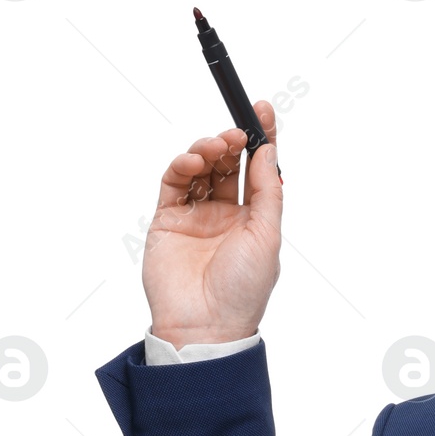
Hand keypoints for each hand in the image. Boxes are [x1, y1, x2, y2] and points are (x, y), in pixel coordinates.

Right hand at [143, 100, 282, 349]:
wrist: (204, 325)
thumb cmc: (242, 290)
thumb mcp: (267, 236)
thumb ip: (266, 191)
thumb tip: (267, 151)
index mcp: (254, 220)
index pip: (257, 170)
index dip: (261, 138)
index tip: (264, 109)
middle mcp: (225, 215)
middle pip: (227, 163)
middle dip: (232, 141)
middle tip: (237, 130)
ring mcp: (195, 216)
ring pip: (200, 168)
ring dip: (208, 150)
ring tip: (217, 146)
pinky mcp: (167, 220)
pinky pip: (174, 182)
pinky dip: (183, 166)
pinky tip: (194, 162)